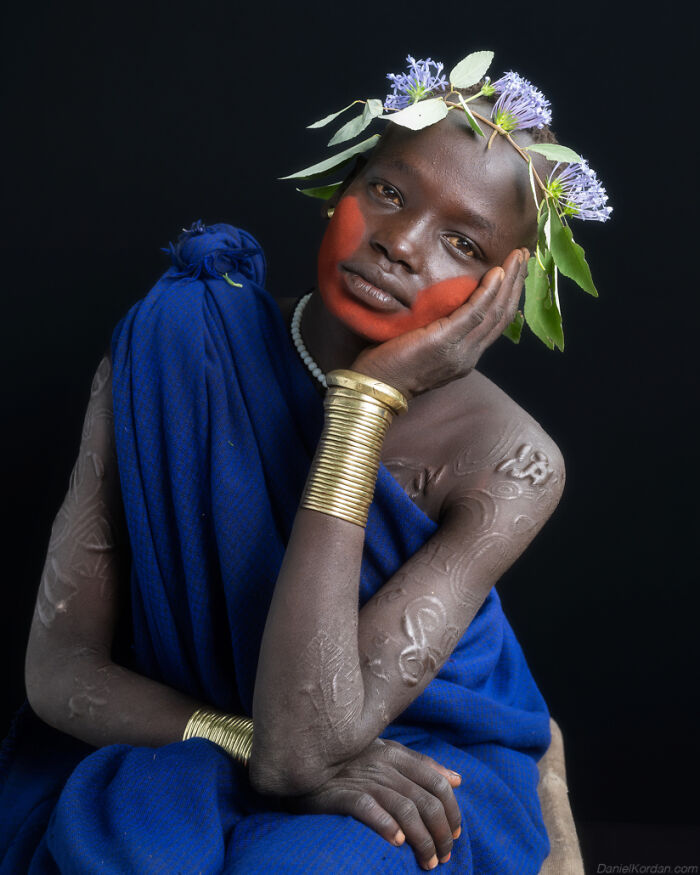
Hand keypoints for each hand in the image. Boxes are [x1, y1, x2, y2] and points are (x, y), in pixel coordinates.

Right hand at [287, 738, 461, 869]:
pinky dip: (385, 825)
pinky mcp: (342, 794)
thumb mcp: (386, 753)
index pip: (437, 783)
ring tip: (427, 863)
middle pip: (426, 801)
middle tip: (444, 857)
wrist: (305, 759)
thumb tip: (457, 779)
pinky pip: (368, 809)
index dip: (452, 811)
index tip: (456, 833)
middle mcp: (384, 766)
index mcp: (396, 754)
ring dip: (422, 840)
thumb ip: (421, 765)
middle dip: (441, 833)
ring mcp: (364, 779)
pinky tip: (396, 842)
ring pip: (406, 810)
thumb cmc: (351, 761)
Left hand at [350, 248, 528, 399]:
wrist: (372, 389)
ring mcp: (459, 351)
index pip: (494, 324)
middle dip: (515, 284)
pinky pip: (474, 314)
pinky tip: (497, 273)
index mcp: (463, 357)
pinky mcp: (444, 342)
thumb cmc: (386, 367)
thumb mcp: (419, 346)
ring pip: (494, 312)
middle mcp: (468, 356)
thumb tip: (434, 304)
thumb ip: (434, 330)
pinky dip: (488, 292)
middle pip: (502, 316)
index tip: (514, 273)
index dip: (507, 297)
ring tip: (518, 257)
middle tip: (523, 256)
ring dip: (509, 281)